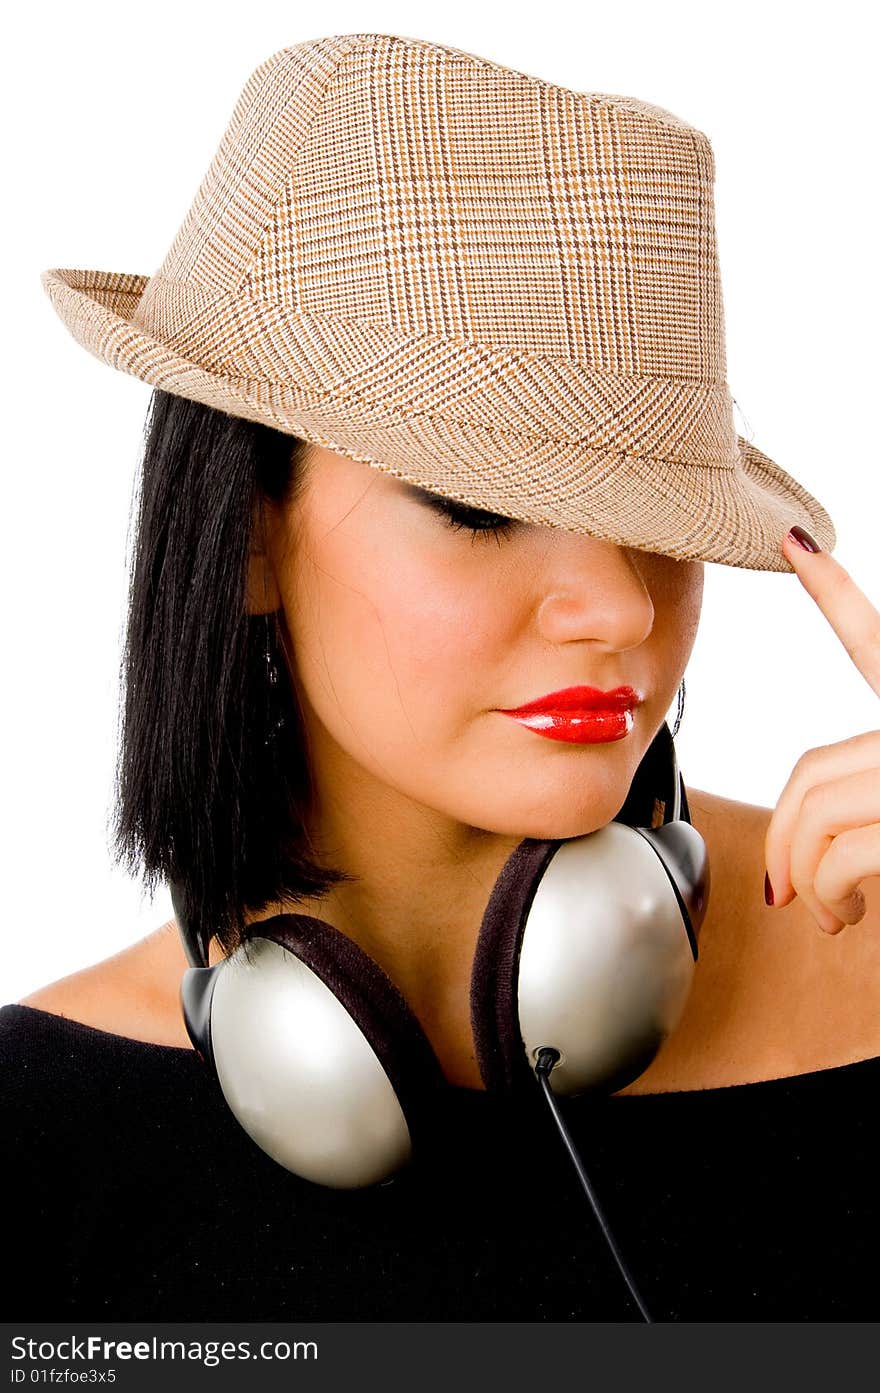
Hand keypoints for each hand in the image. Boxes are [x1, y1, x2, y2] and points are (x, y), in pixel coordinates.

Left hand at [764, 526, 879, 935]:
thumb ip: (878, 795)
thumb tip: (809, 845)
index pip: (875, 642)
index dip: (834, 590)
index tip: (794, 543)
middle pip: (811, 773)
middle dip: (782, 838)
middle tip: (787, 888)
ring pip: (817, 815)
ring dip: (804, 877)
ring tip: (829, 913)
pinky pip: (842, 855)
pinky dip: (827, 896)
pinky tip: (847, 920)